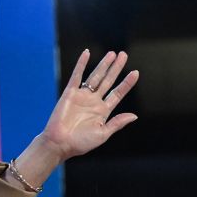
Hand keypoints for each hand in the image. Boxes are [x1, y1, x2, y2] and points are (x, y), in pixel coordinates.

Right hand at [12, 51, 138, 186]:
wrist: (60, 143)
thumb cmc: (81, 143)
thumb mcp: (103, 134)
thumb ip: (117, 123)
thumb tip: (134, 116)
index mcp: (103, 111)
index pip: (117, 94)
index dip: (126, 83)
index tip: (135, 73)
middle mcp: (94, 101)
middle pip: (108, 81)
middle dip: (116, 68)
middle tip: (123, 55)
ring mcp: (82, 96)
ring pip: (96, 76)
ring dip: (104, 64)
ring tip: (112, 54)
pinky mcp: (70, 93)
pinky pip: (77, 75)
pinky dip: (81, 64)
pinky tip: (87, 53)